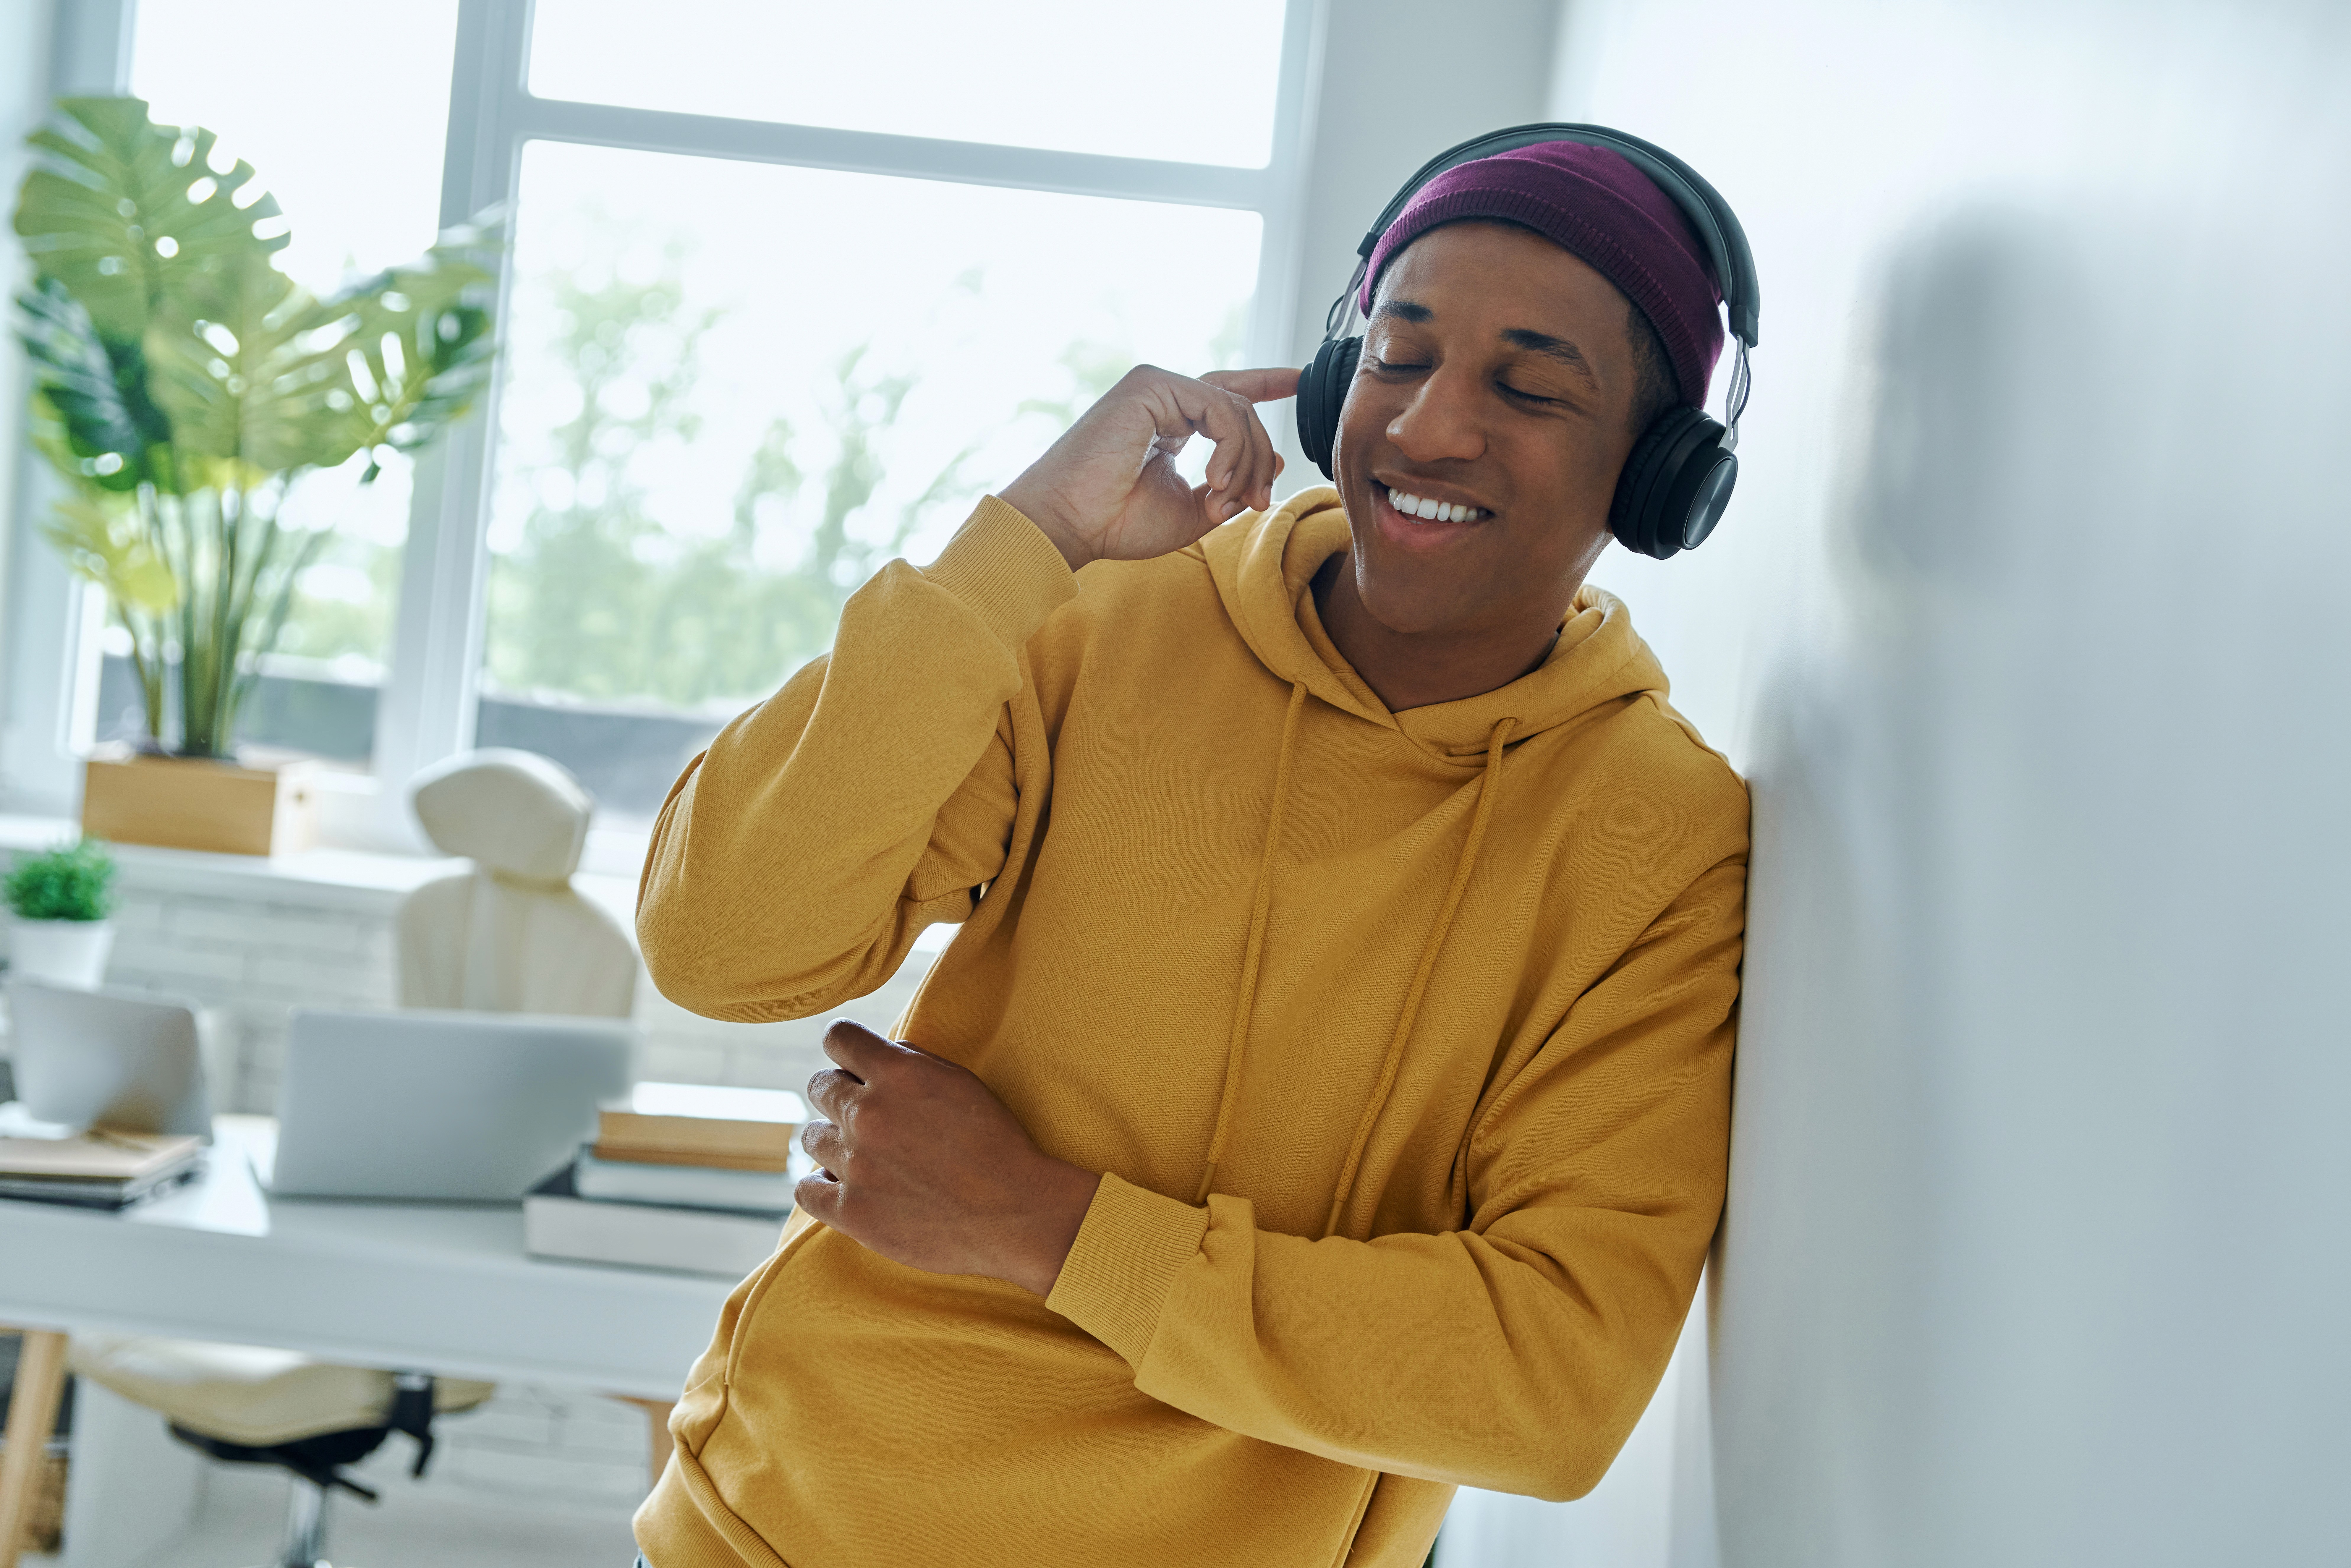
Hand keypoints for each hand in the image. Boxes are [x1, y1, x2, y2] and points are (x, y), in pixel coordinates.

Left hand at [796, 1020, 1097, 1295]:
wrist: (1014, 1214)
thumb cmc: (993, 1143)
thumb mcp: (959, 1082)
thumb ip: (910, 1062)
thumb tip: (871, 1055)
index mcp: (897, 1074)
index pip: (837, 1037)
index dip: (846, 1049)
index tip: (855, 1064)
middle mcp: (868, 1114)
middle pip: (820, 1087)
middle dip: (840, 1094)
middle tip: (869, 1117)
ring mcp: (855, 1165)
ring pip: (811, 1137)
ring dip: (833, 1142)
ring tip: (865, 1156)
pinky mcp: (851, 1212)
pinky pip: (805, 1191)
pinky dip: (821, 1187)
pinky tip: (843, 1187)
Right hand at [1001, 364, 1300, 570]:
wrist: (1071, 524)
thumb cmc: (1118, 523)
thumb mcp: (1192, 511)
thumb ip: (1232, 487)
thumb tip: (1277, 459)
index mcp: (1169, 424)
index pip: (1225, 396)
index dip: (1263, 385)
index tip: (1298, 380)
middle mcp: (1163, 399)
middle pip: (1239, 410)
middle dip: (1260, 458)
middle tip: (1258, 501)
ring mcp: (1155, 388)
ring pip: (1235, 409)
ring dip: (1247, 460)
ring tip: (1231, 499)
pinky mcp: (1150, 386)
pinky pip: (1220, 408)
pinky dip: (1232, 447)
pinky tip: (1217, 480)